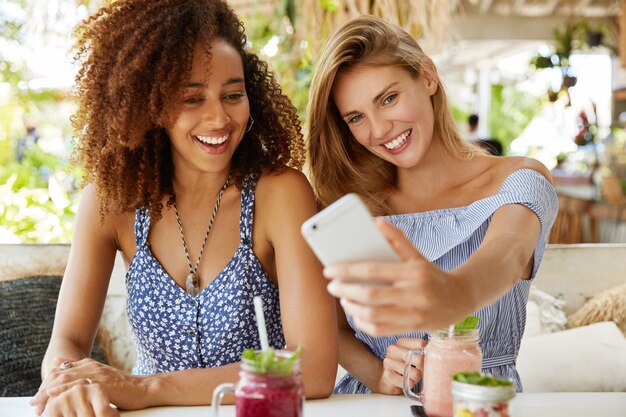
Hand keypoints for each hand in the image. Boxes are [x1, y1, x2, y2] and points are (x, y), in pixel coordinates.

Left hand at [31, 357, 141, 414]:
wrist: (144, 389)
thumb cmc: (124, 387)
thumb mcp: (102, 377)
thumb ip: (84, 371)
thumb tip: (60, 363)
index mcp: (90, 365)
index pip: (61, 372)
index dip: (47, 383)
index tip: (37, 397)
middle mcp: (92, 367)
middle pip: (61, 376)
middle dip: (44, 389)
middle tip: (33, 403)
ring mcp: (98, 375)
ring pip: (67, 381)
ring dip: (50, 393)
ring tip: (38, 405)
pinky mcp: (103, 384)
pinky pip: (80, 387)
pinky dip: (65, 392)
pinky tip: (55, 398)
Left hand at [324, 219, 473, 335]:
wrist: (461, 298)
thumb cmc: (432, 275)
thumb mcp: (417, 255)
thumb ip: (397, 239)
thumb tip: (377, 222)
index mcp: (413, 272)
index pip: (373, 270)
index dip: (347, 271)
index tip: (329, 270)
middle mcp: (414, 293)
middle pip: (370, 295)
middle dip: (345, 291)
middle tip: (332, 287)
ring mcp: (414, 313)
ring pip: (373, 316)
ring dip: (352, 309)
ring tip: (343, 300)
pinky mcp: (412, 328)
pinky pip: (380, 330)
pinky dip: (363, 323)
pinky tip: (357, 314)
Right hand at [375, 337, 424, 394]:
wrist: (387, 380)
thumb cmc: (403, 367)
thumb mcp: (411, 356)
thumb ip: (422, 351)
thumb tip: (437, 352)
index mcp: (400, 342)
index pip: (421, 343)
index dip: (427, 353)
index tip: (425, 359)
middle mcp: (393, 350)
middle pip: (420, 358)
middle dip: (423, 368)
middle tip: (419, 370)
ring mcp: (389, 362)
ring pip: (415, 373)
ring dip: (416, 378)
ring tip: (411, 377)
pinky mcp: (388, 375)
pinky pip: (408, 383)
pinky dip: (410, 384)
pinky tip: (405, 382)